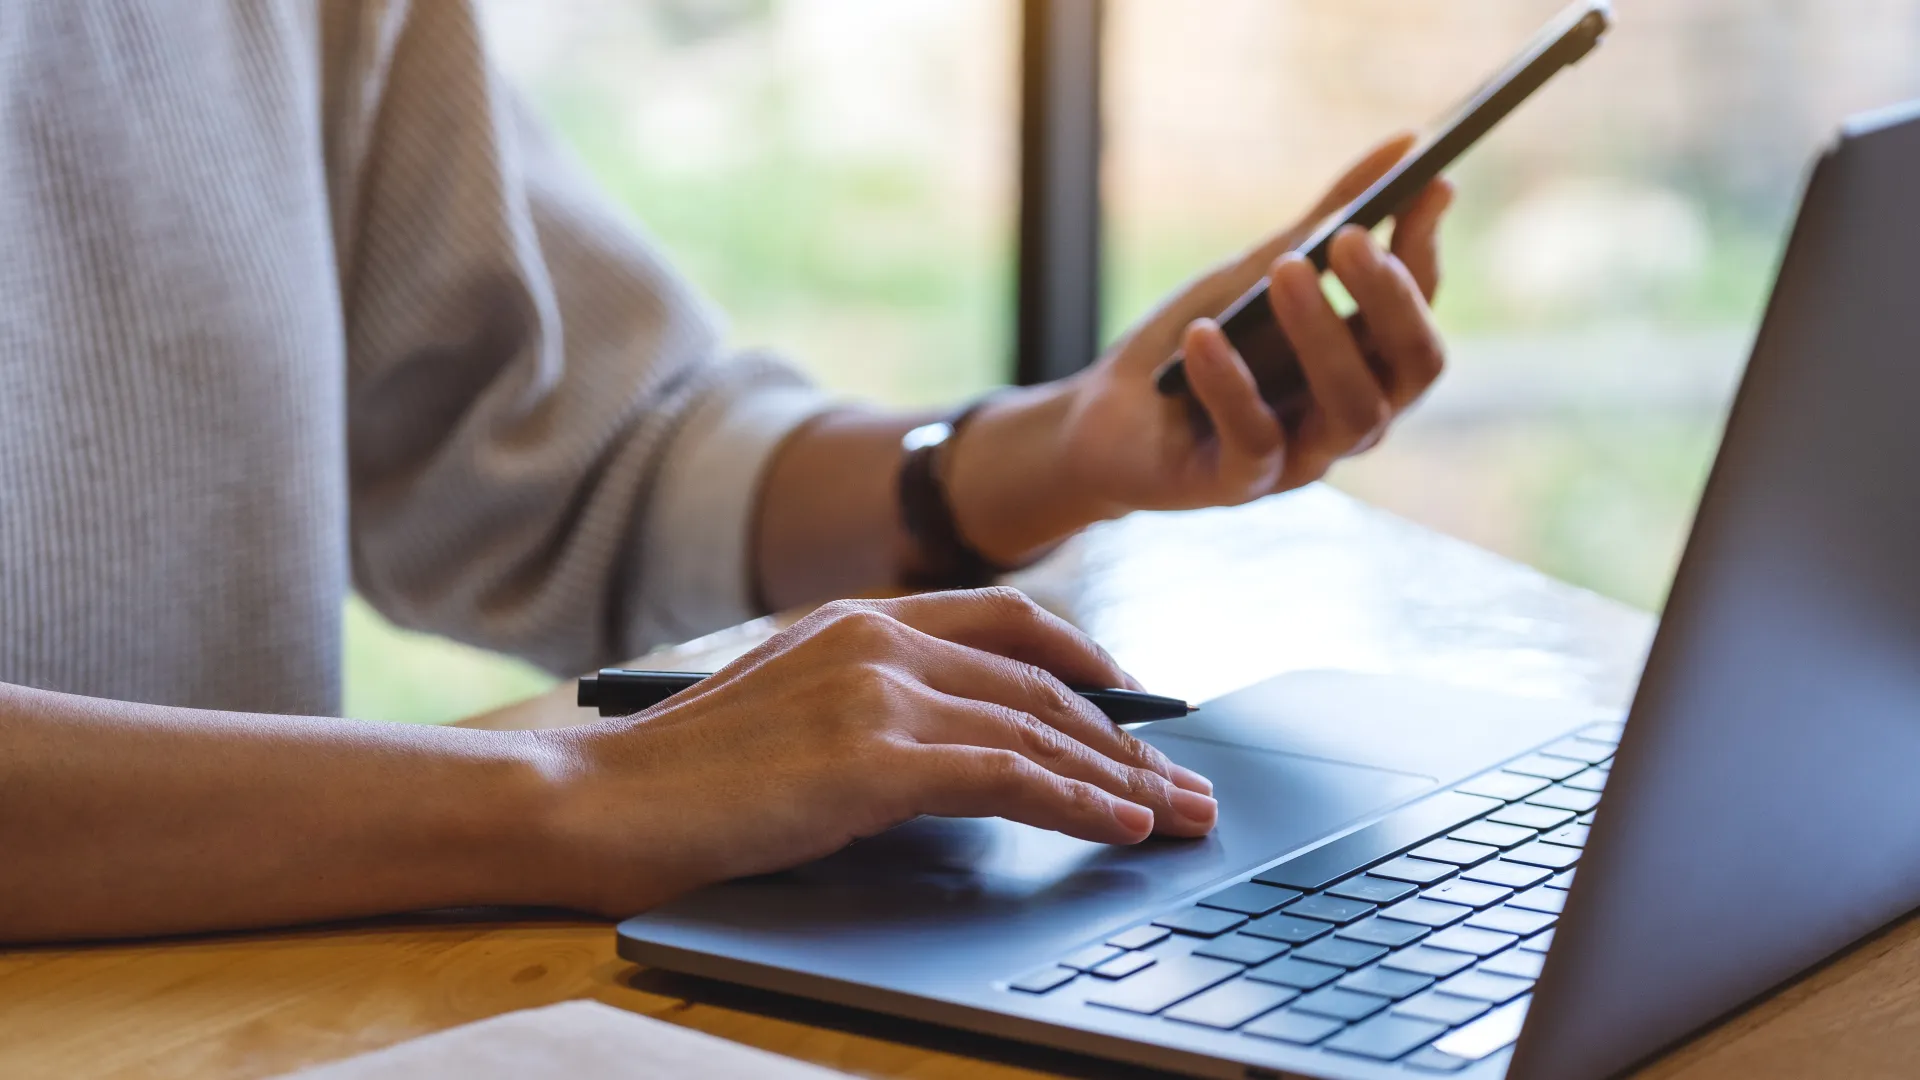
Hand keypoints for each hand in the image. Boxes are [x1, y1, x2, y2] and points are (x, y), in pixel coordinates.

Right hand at [535, 589, 1215, 915]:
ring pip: (1040, 729)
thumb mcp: (787, 704)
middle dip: (1127, 738)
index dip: (1086, 660)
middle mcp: (879, 638)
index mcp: (859, 617)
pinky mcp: (874, 759)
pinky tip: (1121, 827)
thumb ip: (866, 699)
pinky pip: (1010, 778)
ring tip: (1180, 815)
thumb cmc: (682, 771)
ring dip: (1124, 779)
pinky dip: (1079, 805)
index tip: (1136, 703)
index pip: (1008, 622)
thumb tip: (953, 745)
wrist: (598, 798)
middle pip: (1042, 681)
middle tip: (1187, 780)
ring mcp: (878, 692)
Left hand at [944, 134, 1454, 563]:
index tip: (1429, 185)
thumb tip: (1405, 145)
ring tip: (1285, 271)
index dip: (1425, 254)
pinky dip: (1230, 383)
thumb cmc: (1193, 343)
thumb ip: (1325, 222)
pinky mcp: (1240, 485)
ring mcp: (1301, 457)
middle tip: (1352, 238)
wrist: (1106, 419)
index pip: (1420, 312)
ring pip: (1354, 411)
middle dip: (1391, 300)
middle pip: (1412, 367)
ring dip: (1323, 337)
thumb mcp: (1255, 273)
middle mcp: (1349, 416)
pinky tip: (1204, 334)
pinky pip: (1255, 439)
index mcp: (1364, 365)